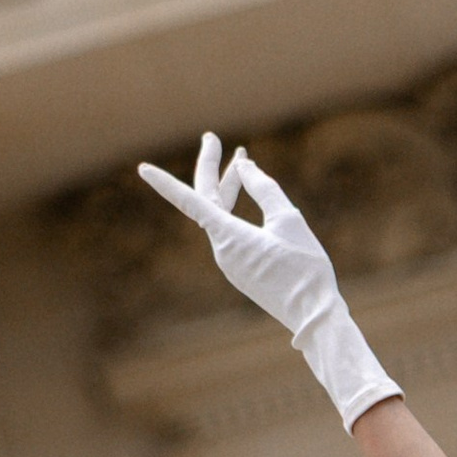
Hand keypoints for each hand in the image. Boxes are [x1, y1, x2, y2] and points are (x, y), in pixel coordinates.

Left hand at [136, 132, 400, 428]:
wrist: (314, 317)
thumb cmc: (304, 268)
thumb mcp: (288, 219)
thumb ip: (263, 188)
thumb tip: (244, 166)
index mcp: (229, 237)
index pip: (191, 201)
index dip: (165, 183)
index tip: (143, 168)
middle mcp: (222, 251)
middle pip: (207, 201)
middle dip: (212, 170)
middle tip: (213, 139)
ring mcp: (230, 263)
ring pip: (220, 216)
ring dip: (228, 189)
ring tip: (242, 165)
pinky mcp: (240, 271)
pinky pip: (231, 233)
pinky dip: (236, 211)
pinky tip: (251, 200)